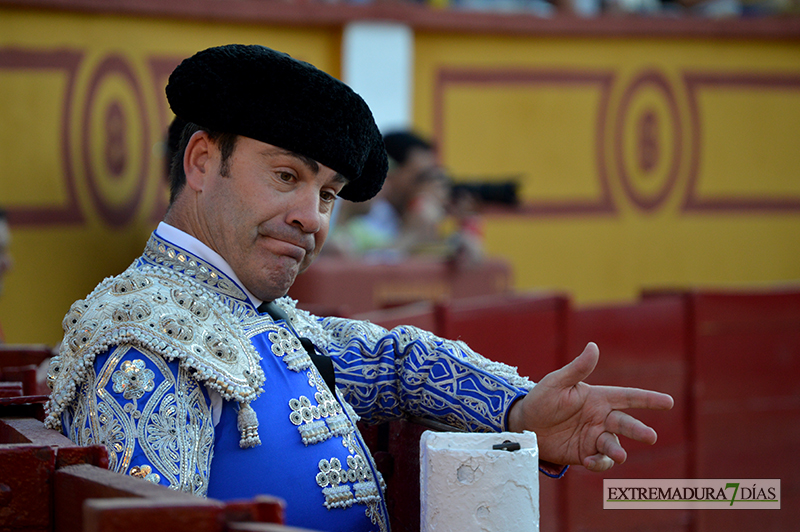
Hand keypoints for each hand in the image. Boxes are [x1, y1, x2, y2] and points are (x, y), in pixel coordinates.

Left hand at [507, 342, 673, 471]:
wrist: (524, 424)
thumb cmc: (541, 399)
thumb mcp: (557, 382)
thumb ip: (577, 369)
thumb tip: (593, 346)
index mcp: (598, 398)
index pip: (628, 397)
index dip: (648, 399)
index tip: (668, 402)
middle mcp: (601, 418)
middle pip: (625, 424)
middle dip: (639, 431)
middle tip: (650, 437)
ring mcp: (594, 437)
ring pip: (614, 444)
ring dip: (618, 450)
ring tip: (618, 455)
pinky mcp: (585, 454)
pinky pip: (599, 460)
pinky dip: (598, 462)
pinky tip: (589, 461)